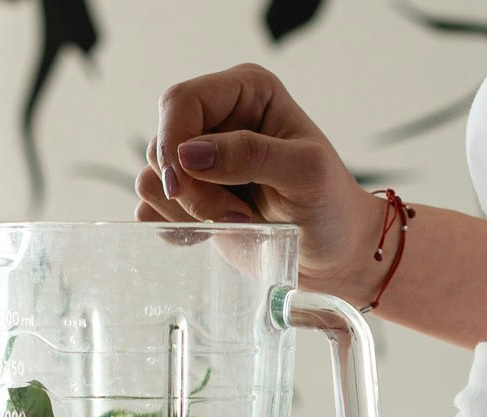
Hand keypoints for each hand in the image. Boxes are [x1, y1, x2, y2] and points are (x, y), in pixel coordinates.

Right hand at [135, 63, 383, 302]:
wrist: (334, 254)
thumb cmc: (331, 207)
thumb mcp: (305, 173)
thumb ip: (251, 155)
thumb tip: (188, 154)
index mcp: (246, 92)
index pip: (180, 101)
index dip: (172, 142)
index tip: (181, 186)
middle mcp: (217, 121)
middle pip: (161, 145)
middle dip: (189, 188)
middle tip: (236, 215)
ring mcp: (201, 162)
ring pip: (153, 179)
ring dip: (186, 211)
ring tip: (235, 223)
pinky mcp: (192, 200)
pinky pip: (152, 208)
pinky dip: (171, 226)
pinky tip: (206, 237)